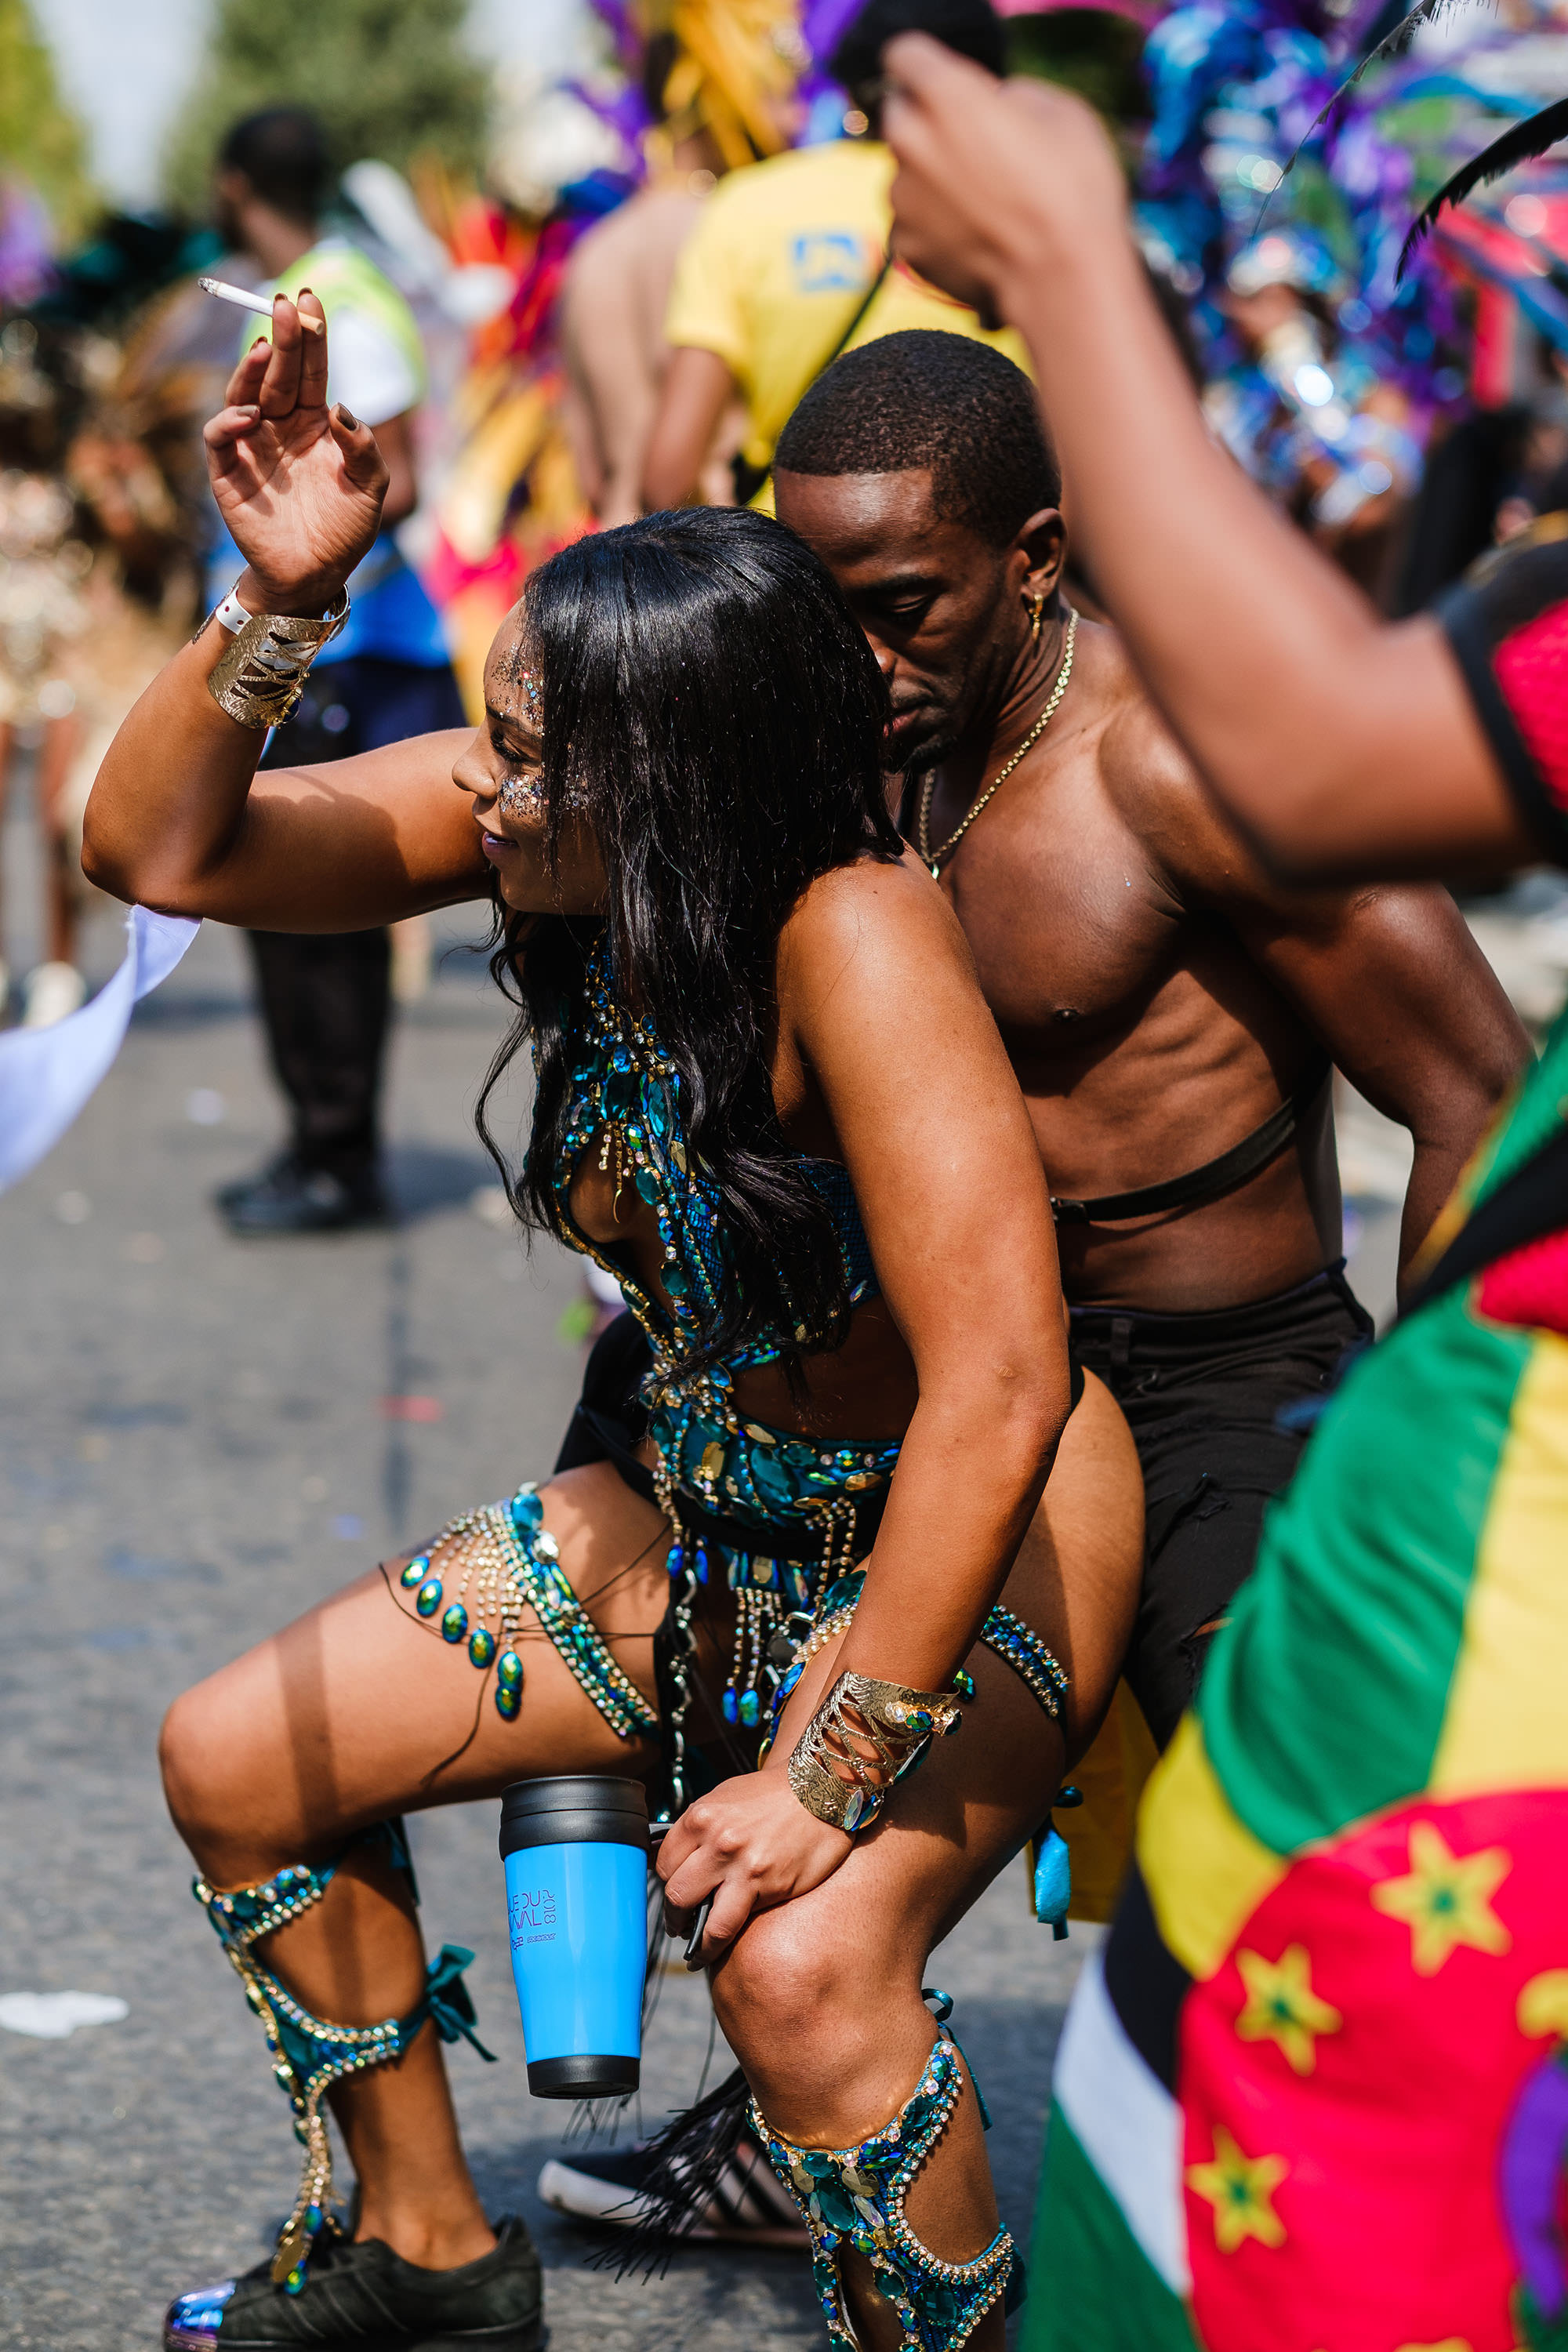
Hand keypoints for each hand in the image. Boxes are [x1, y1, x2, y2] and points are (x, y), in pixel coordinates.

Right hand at [204, 292, 387, 616]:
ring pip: (245, 394)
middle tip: (286, 304)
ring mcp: (251, 445)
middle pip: (279, 373)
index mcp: (314, 422)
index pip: (310, 369)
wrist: (316, 576)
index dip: (311, 336)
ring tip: (264, 347)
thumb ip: (364, 449)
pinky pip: (220, 436)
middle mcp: (280, 425)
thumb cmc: (345, 532)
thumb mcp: (371, 489)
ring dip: (252, 370)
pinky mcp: (228, 471)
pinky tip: (250, 415)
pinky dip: (229, 421)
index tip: (312, 300)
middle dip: (282, 337)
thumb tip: (341, 407)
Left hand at [657, 1769, 851, 1963]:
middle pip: (674, 1892)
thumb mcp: (725, 1798)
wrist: (820, 1788)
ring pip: (698, 1918)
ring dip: (693, 1938)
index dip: (667, 1882)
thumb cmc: (774, 1794)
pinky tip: (714, 1950)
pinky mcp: (766, 1886)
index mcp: (701, 1816)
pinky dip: (716, 1945)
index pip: (663, 1863)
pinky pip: (730, 1926)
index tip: (673, 1892)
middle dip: (674, 1914)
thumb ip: (700, 1828)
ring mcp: (741, 1866)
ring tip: (695, 1947)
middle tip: (679, 1922)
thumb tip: (680, 1858)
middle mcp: (716, 1841)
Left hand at [882, 35, 1128, 318]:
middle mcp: (912, 142)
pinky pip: (913, 224)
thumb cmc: (1072, 191)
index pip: (905, 55)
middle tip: (972, 147)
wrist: (1062, 279)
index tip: (944, 83)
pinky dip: (934, 227)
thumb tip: (996, 104)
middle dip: (927, 122)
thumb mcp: (1061, 111)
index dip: (926, 67)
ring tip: (981, 203)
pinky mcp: (906, 246)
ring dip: (931, 179)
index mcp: (946, 94)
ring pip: (906, 174)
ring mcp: (903, 200)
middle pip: (900, 115)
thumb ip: (1011, 96)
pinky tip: (974, 236)